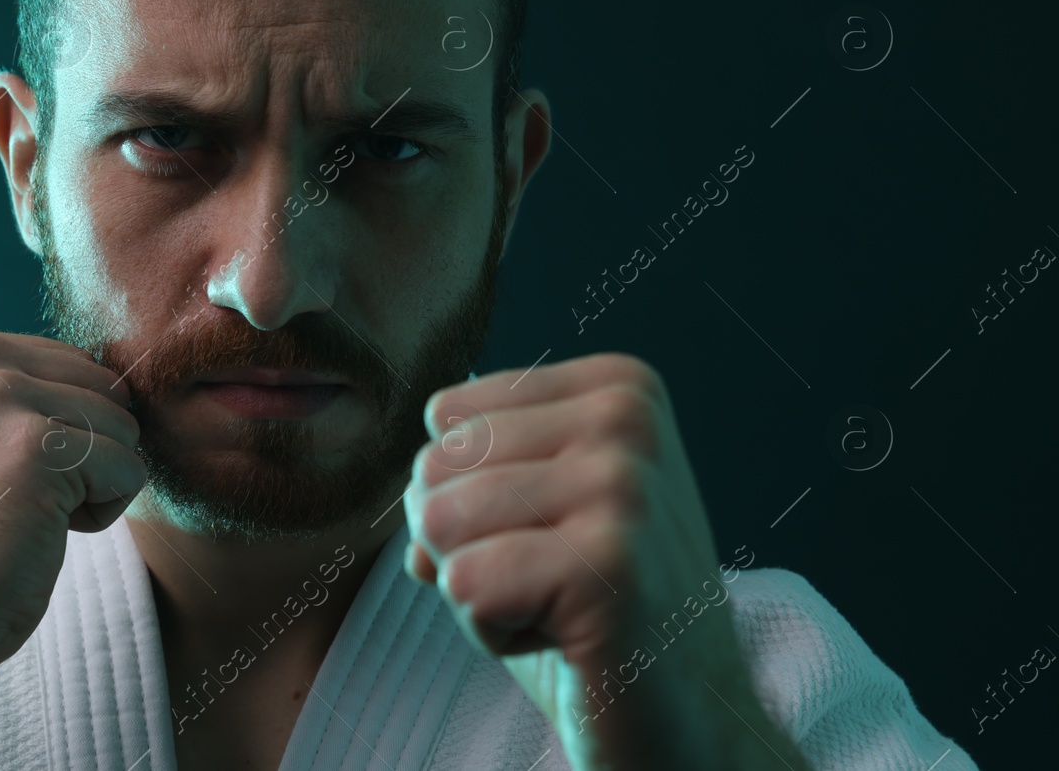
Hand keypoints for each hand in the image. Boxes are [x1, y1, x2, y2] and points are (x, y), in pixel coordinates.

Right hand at [0, 325, 144, 688]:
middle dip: (84, 452)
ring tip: (21, 514)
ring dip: (93, 484)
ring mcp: (0, 394)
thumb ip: (25, 387)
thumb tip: (120, 374)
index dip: (57, 432)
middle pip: (106, 387)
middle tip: (10, 499)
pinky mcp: (39, 445)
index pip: (73, 363)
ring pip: (124, 427)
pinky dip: (102, 514)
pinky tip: (38, 532)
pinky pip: (131, 470)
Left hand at [403, 353, 808, 770]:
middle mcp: (627, 418)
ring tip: (559, 609)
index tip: (552, 536)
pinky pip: (463, 583)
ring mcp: (623, 487)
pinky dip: (492, 632)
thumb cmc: (594, 613)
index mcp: (618, 387)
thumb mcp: (540, 505)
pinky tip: (565, 641)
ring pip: (439, 520)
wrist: (691, 723)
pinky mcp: (608, 563)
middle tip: (555, 584)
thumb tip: (418, 480)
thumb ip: (476, 464)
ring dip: (478, 590)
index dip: (470, 495)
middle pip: (436, 464)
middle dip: (467, 544)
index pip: (446, 415)